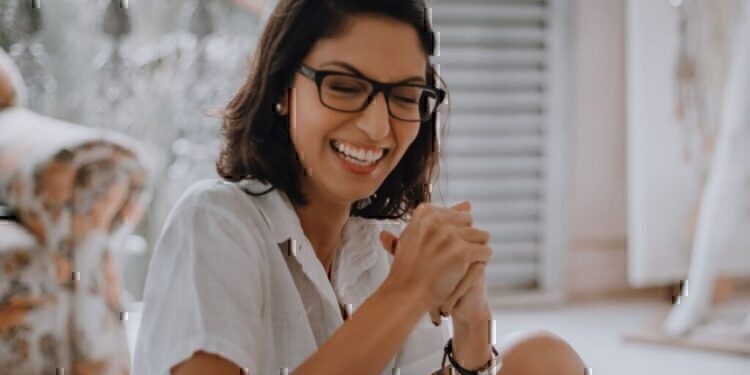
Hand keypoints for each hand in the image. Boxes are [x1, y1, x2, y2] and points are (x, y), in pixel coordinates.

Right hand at [379, 201, 489, 324]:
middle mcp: (437, 219)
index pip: (456, 214)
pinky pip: (485, 252)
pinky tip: (466, 271)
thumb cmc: (410, 268)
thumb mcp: (417, 235)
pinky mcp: (461, 252)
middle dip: (465, 240)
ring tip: (458, 265)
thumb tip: (468, 203)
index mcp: (425, 212)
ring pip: (481, 236)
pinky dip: (479, 263)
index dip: (453, 234)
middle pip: (469, 223)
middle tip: (450, 258)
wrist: (406, 293)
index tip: (442, 249)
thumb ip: (442, 218)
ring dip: (473, 251)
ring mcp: (449, 235)